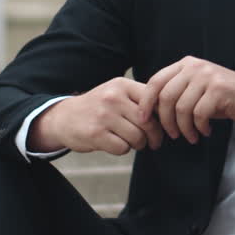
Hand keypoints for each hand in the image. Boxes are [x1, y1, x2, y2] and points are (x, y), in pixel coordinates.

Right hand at [30, 77, 163, 155]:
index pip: (154, 100)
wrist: (64, 117)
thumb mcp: (117, 94)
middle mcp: (113, 97)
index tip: (163, 125)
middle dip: (155, 136)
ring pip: (137, 137)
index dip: (163, 116)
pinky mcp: (95, 134)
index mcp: (122, 85)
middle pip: (148, 122)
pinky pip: (122, 148)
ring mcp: (103, 115)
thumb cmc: (100, 107)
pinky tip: (117, 145)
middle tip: (154, 142)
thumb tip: (171, 113)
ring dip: (139, 144)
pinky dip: (124, 150)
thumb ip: (141, 99)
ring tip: (134, 143)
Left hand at [138, 57, 234, 143]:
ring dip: (183, 128)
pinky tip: (204, 131)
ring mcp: (208, 77)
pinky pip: (199, 114)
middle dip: (165, 120)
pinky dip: (199, 128)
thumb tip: (148, 111)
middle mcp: (195, 67)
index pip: (156, 81)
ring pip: (182, 108)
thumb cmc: (224, 98)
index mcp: (186, 64)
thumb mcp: (197, 90)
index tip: (144, 120)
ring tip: (190, 136)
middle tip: (171, 135)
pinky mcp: (219, 90)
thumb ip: (176, 93)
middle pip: (166, 96)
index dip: (146, 102)